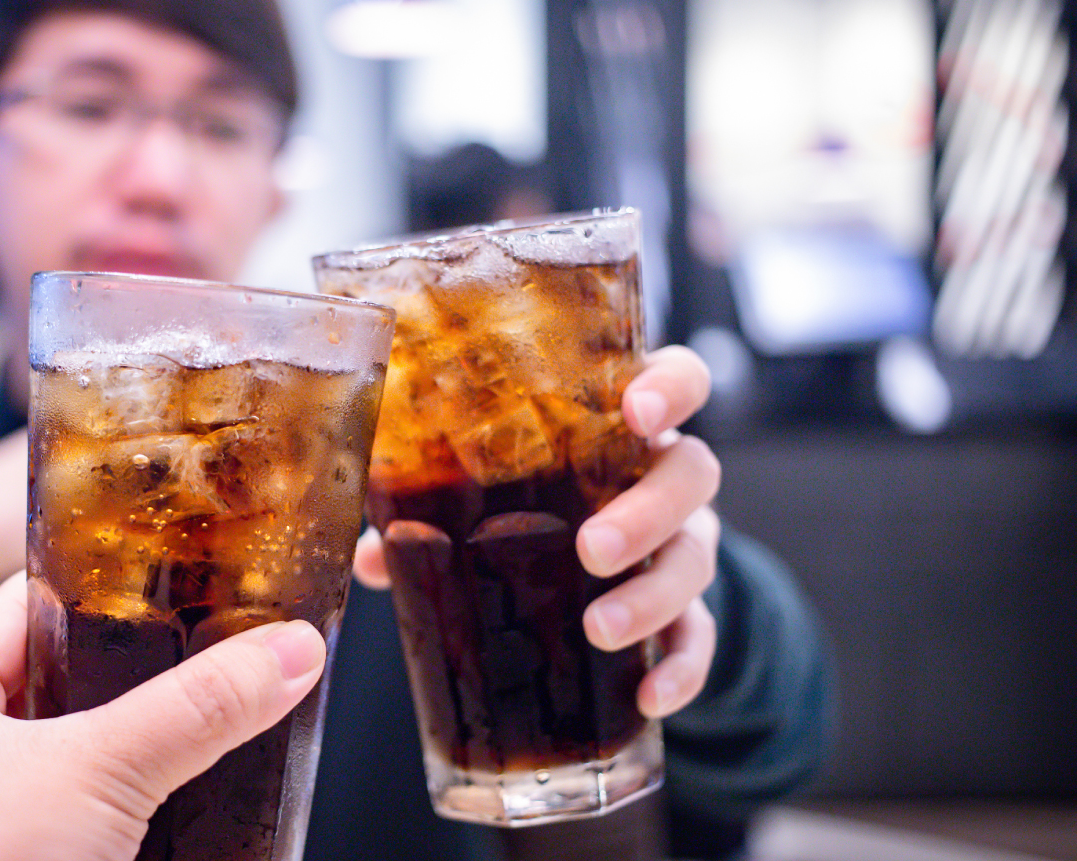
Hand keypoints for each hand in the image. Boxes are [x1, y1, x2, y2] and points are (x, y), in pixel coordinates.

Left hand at [0, 571, 326, 860]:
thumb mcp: (100, 772)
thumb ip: (198, 707)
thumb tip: (292, 650)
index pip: (19, 603)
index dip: (96, 580)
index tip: (176, 566)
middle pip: (54, 678)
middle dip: (135, 664)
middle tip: (215, 638)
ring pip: (72, 753)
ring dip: (139, 739)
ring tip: (217, 708)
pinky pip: (81, 816)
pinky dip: (134, 803)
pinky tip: (191, 796)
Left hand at [352, 345, 719, 720]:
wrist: (599, 568)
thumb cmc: (531, 504)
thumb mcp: (489, 493)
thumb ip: (431, 510)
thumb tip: (374, 556)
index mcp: (620, 426)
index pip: (678, 380)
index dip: (669, 387)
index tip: (636, 410)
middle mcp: (663, 476)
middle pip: (692, 473)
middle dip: (647, 511)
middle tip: (591, 549)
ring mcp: (684, 541)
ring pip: (698, 556)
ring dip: (652, 594)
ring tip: (599, 628)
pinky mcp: (690, 607)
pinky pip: (702, 636)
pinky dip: (682, 667)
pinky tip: (649, 697)